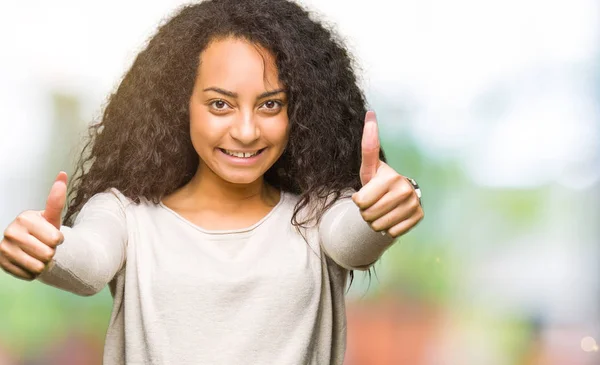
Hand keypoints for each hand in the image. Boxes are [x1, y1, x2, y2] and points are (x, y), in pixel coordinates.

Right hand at [0, 172, 67, 279]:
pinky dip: (33, 273)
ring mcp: (3, 248)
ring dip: (43, 264)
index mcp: (24, 217)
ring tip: (37, 255)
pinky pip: (29, 276)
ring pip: (38, 267)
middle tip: (44, 246)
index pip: (56, 239)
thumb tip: (62, 173)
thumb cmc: (44, 230)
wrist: (29, 245)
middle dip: (51, 253)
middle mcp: (10, 231)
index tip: (51, 235)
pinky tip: (29, 263)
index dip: (59, 240)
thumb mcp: (52, 216)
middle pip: (48, 254)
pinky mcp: (1, 264)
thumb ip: (57, 199)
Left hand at [352, 111, 423, 237]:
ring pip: (379, 226)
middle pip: (368, 215)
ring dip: (376, 222)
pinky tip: (392, 218)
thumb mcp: (369, 168)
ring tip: (382, 211)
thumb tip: (370, 113)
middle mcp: (406, 189)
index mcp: (391, 177)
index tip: (364, 195)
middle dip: (366, 213)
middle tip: (373, 204)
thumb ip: (368, 145)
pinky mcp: (419, 217)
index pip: (360, 201)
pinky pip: (392, 233)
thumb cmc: (377, 182)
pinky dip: (388, 229)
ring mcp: (414, 204)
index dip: (359, 201)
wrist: (397, 198)